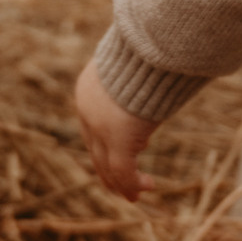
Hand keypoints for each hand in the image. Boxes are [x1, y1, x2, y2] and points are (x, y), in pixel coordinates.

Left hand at [75, 59, 155, 198]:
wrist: (150, 47)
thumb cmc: (148, 47)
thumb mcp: (135, 62)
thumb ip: (135, 79)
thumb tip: (155, 70)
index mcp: (86, 91)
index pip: (92, 127)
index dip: (107, 144)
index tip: (134, 149)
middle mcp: (87, 113)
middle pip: (96, 151)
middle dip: (111, 172)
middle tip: (125, 186)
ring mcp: (100, 129)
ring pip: (108, 166)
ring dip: (123, 183)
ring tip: (137, 193)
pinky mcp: (119, 142)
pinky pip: (124, 172)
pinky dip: (133, 184)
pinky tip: (147, 187)